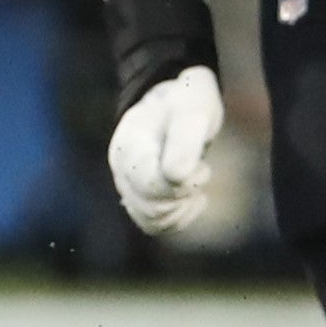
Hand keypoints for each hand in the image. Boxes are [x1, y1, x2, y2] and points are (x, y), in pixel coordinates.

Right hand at [107, 64, 223, 235]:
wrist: (179, 102)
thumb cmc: (187, 101)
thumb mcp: (193, 106)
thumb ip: (185, 136)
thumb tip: (175, 175)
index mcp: (129, 147)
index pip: (150, 185)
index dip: (181, 183)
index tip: (200, 166)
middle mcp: (123, 171)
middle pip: (152, 207)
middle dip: (185, 194)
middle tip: (202, 169)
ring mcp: (130, 187)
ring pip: (153, 221)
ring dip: (184, 207)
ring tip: (197, 183)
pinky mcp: (143, 199)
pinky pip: (156, 226)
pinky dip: (181, 218)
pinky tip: (196, 199)